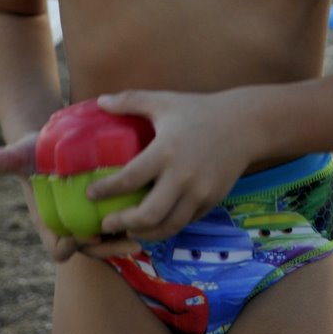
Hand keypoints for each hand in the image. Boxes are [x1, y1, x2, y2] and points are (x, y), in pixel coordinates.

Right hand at [0, 135, 139, 261]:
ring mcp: (94, 220)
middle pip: (94, 248)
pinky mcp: (112, 208)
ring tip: (146, 229)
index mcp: (52, 226)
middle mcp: (75, 227)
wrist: (55, 140)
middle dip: (110, 248)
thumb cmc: (36, 150)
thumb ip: (4, 160)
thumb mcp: (22, 154)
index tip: (82, 236)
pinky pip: (126, 221)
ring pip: (113, 238)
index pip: (62, 249)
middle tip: (129, 240)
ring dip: (128, 236)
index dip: (73, 247)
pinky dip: (138, 219)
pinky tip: (153, 209)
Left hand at [86, 89, 252, 241]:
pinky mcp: (211, 201)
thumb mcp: (164, 101)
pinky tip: (154, 224)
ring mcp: (199, 193)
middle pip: (148, 215)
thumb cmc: (198, 110)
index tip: (90, 194)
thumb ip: (131, 101)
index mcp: (166, 151)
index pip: (130, 178)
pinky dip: (166, 227)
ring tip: (129, 229)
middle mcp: (182, 177)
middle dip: (123, 223)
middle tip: (106, 223)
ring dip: (145, 233)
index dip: (106, 190)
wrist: (243, 125)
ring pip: (168, 226)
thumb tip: (100, 101)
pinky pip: (185, 221)